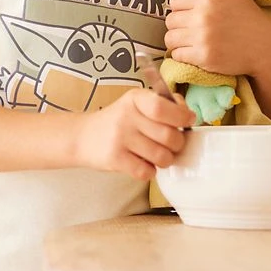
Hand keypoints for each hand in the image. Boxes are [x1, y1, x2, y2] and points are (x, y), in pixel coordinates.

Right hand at [75, 88, 193, 180]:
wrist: (82, 137)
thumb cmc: (117, 122)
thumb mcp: (135, 104)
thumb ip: (163, 104)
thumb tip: (188, 113)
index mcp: (135, 99)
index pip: (164, 107)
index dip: (182, 116)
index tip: (188, 121)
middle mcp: (126, 116)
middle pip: (169, 136)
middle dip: (177, 144)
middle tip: (172, 145)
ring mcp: (119, 138)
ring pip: (161, 156)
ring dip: (165, 160)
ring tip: (157, 156)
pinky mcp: (115, 159)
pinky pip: (146, 171)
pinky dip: (150, 172)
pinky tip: (143, 164)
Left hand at [165, 0, 270, 77]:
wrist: (265, 47)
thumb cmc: (247, 16)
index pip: (175, 0)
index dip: (180, 6)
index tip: (190, 12)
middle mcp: (203, 18)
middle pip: (170, 20)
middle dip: (178, 23)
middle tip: (191, 27)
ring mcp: (202, 39)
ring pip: (170, 38)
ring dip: (177, 39)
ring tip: (190, 39)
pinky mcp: (203, 58)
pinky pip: (177, 55)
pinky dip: (182, 54)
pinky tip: (195, 51)